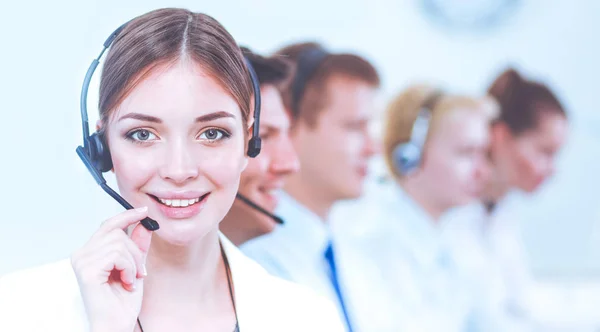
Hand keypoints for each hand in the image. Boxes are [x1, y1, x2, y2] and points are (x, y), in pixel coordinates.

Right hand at [71, 207, 152, 331]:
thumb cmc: (122, 301)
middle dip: (134, 251)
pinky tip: (125, 282)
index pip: (108, 225)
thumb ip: (137, 245)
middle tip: (138, 271)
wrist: (117, 323)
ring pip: (119, 243)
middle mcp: (81, 254)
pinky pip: (117, 255)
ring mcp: (82, 261)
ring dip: (133, 263)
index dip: (126, 216)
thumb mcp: (135, 266)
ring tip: (130, 279)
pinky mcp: (87, 270)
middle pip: (117, 232)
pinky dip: (128, 268)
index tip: (143, 211)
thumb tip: (143, 224)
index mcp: (90, 252)